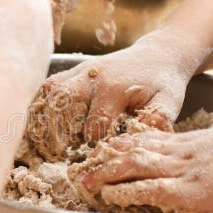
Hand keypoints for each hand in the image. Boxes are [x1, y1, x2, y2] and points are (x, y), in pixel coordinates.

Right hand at [30, 30, 205, 157]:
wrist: (159, 53)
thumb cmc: (164, 82)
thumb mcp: (169, 101)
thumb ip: (158, 121)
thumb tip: (139, 142)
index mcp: (115, 88)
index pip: (94, 125)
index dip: (93, 146)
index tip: (96, 158)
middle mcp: (93, 77)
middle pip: (63, 104)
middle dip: (59, 131)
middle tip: (60, 152)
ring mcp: (81, 71)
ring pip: (52, 93)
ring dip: (47, 117)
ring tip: (49, 141)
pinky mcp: (75, 70)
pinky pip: (50, 84)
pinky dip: (43, 102)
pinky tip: (45, 122)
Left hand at [71, 122, 212, 212]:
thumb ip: (205, 157)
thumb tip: (199, 170)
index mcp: (187, 142)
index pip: (144, 139)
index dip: (119, 145)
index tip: (100, 149)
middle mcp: (179, 152)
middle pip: (131, 149)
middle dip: (104, 159)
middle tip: (82, 166)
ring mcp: (183, 170)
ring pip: (134, 165)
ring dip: (106, 173)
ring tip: (85, 181)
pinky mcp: (191, 190)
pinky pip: (152, 188)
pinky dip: (129, 191)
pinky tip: (112, 195)